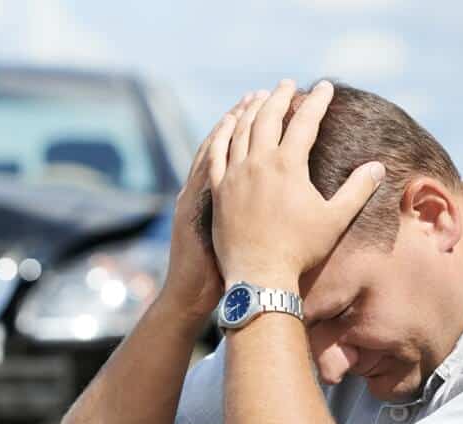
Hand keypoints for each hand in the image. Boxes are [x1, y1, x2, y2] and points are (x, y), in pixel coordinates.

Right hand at [160, 93, 253, 322]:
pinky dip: (213, 153)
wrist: (190, 294)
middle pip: (225, 143)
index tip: (265, 103)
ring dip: (230, 125)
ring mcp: (196, 199)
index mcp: (213, 193)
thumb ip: (244, 212)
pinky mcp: (193, 212)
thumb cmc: (214, 272)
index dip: (246, 126)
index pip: (231, 151)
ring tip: (248, 102)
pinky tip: (227, 135)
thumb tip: (273, 199)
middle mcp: (203, 191)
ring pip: (212, 152)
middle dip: (244, 115)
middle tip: (262, 90)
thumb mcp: (227, 235)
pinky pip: (203, 175)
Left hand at [209, 79, 384, 289]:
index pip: (305, 121)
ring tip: (258, 96)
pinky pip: (216, 152)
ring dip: (250, 109)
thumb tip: (378, 167)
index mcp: (288, 165)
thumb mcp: (335, 220)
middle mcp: (258, 163)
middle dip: (279, 96)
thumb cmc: (300, 250)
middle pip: (268, 117)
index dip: (316, 101)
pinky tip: (227, 123)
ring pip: (240, 130)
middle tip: (287, 84)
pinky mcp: (218, 189)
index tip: (324, 87)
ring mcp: (234, 175)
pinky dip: (223, 132)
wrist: (259, 276)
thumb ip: (358, 190)